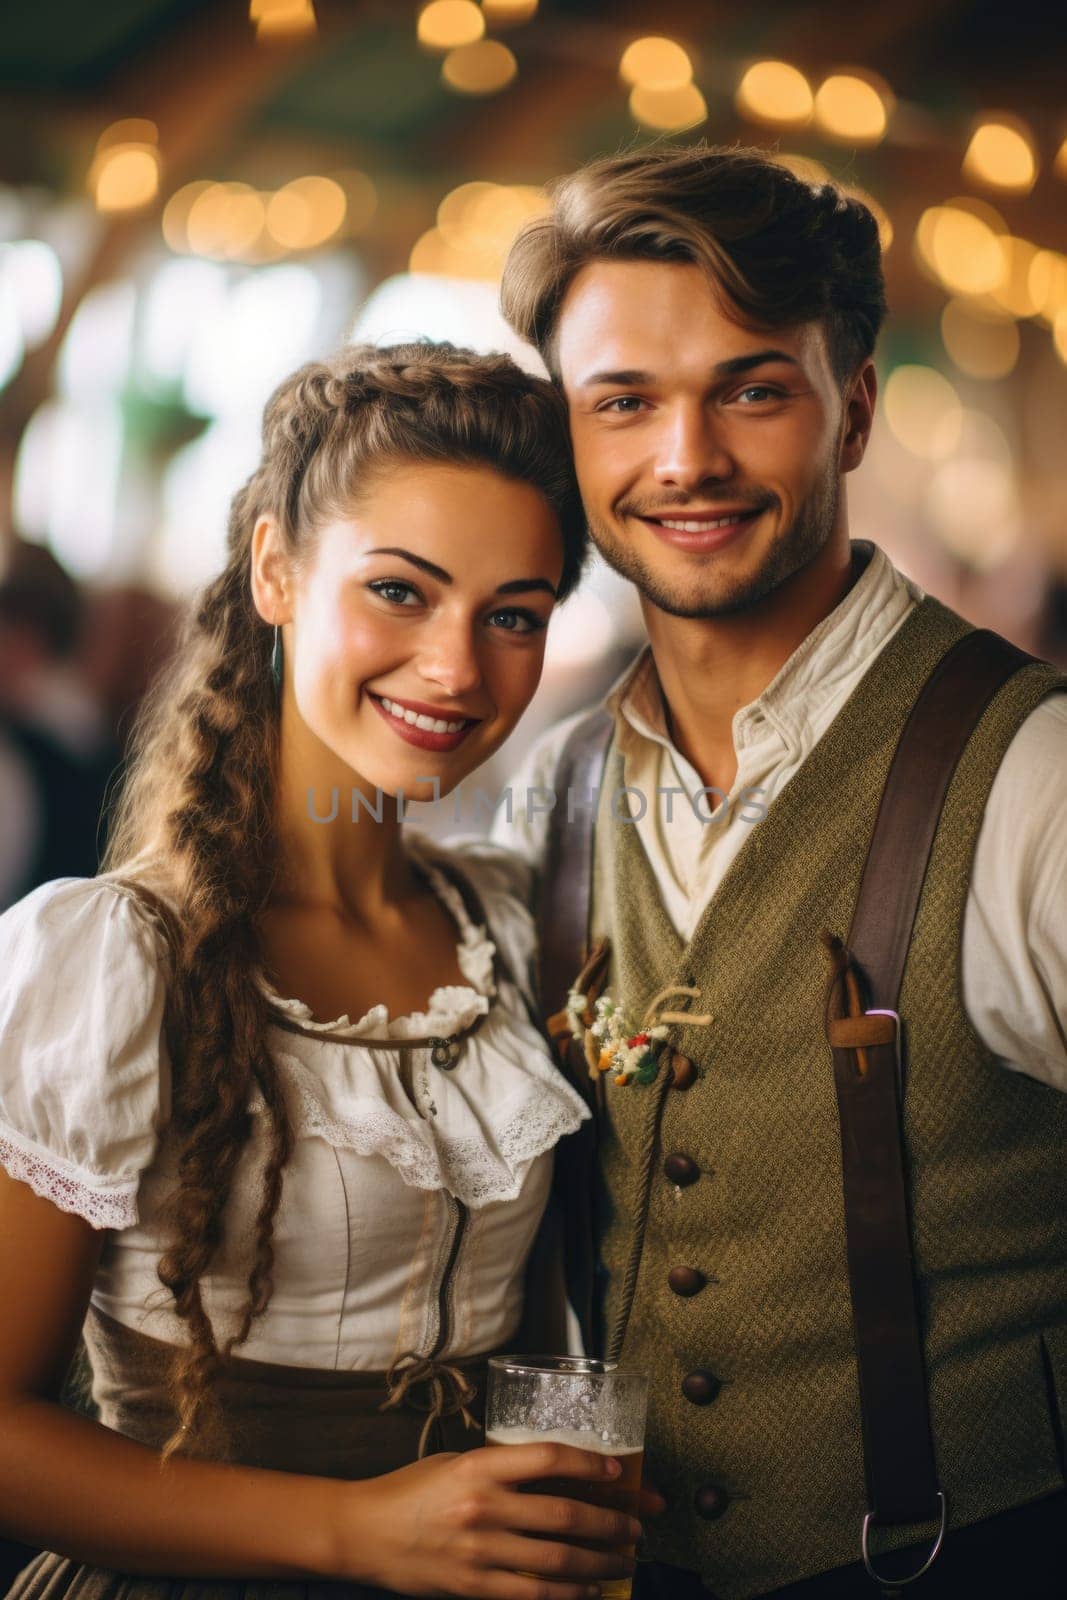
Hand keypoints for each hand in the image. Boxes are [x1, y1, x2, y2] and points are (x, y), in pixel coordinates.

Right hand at [338, 1439, 641, 1597]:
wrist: (364, 1532)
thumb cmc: (411, 1491)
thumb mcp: (456, 1462)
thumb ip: (501, 1468)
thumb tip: (555, 1474)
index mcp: (480, 1464)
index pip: (549, 1458)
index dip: (591, 1463)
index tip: (619, 1471)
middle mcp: (484, 1506)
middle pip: (565, 1514)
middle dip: (612, 1521)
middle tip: (637, 1525)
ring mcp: (480, 1550)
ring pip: (559, 1559)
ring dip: (601, 1561)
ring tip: (625, 1561)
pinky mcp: (474, 1587)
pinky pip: (534, 1595)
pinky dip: (570, 1595)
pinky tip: (591, 1590)